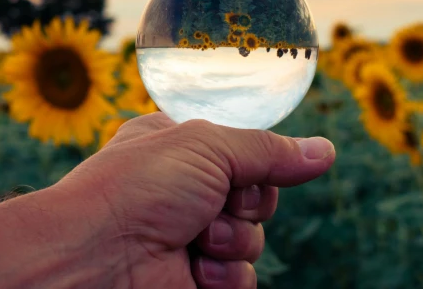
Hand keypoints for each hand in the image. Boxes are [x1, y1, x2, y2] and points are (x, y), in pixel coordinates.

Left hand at [54, 112, 335, 288]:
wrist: (97, 256)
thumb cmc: (139, 186)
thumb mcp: (208, 146)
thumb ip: (270, 151)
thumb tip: (326, 151)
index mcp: (180, 150)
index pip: (245, 154)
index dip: (255, 164)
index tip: (243, 169)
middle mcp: (185, 193)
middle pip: (257, 198)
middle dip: (245, 204)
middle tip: (215, 204)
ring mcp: (189, 239)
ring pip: (253, 241)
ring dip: (234, 241)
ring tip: (198, 238)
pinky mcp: (195, 282)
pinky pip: (242, 281)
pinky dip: (226, 277)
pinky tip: (195, 271)